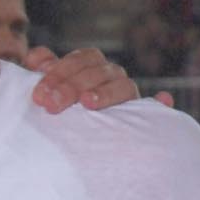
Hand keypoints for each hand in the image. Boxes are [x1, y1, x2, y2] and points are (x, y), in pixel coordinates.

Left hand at [22, 43, 167, 113]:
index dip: (59, 72)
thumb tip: (35, 56)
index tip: (39, 94)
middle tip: (51, 105)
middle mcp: (111, 76)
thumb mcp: (51, 90)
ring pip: (123, 85)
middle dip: (72, 86)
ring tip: (88, 103)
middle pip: (98, 71)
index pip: (81, 59)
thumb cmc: (61, 110)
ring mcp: (127, 94)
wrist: (78, 143)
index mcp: (91, 66)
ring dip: (106, 92)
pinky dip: (162, 103)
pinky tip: (164, 100)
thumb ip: (44, 72)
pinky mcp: (142, 115)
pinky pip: (157, 107)